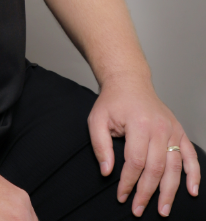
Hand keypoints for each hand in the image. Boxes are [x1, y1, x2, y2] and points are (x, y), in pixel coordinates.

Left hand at [88, 73, 200, 216]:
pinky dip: (194, 174)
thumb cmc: (112, 101)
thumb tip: (107, 172)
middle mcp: (159, 127)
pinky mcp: (179, 130)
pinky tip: (192, 191)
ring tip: (162, 210)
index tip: (121, 196)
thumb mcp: (97, 119)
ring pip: (174, 167)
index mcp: (139, 123)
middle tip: (137, 210)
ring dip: (169, 191)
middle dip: (146, 193)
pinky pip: (190, 155)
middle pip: (156, 168)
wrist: (129, 82)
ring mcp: (172, 129)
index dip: (128, 182)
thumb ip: (100, 145)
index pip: (135, 162)